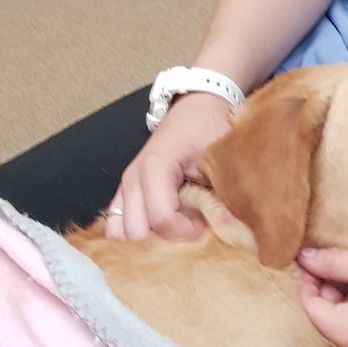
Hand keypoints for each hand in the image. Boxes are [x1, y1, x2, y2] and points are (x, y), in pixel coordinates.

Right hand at [104, 91, 234, 241]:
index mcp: (156, 166)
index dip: (186, 231)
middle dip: (166, 237)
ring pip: (121, 233)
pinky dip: (135, 232)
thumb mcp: (221, 158)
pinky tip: (160, 226)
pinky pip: (115, 225)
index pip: (161, 218)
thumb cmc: (208, 130)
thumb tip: (231, 226)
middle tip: (190, 225)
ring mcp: (125, 185)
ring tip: (175, 225)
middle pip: (138, 231)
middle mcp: (133, 177)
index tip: (204, 224)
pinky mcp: (123, 192)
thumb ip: (225, 192)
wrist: (195, 109)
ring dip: (149, 237)